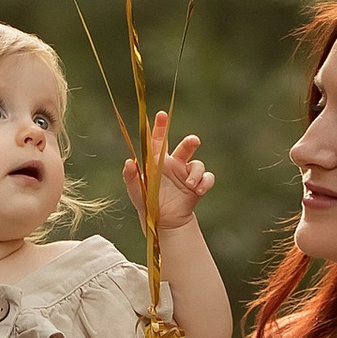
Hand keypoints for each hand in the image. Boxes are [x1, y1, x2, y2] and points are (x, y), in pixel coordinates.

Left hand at [123, 110, 214, 235]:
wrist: (164, 221)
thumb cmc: (147, 203)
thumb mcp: (136, 191)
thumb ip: (131, 177)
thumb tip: (129, 162)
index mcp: (158, 162)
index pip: (158, 141)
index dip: (159, 127)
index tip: (161, 115)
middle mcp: (174, 164)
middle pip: (185, 147)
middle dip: (190, 142)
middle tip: (194, 141)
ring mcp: (187, 174)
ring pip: (198, 164)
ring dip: (196, 172)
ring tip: (190, 184)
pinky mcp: (198, 185)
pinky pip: (207, 178)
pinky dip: (205, 182)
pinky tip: (198, 190)